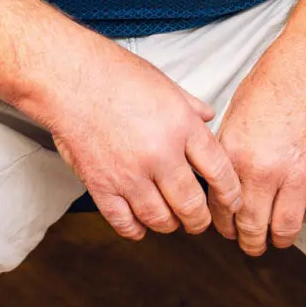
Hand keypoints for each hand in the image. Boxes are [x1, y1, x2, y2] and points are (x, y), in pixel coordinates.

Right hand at [34, 37, 242, 241]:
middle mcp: (160, 155)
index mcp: (182, 127)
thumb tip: (208, 117)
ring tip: (172, 221)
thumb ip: (191, 107)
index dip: (230, 193)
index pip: (219, 170)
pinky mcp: (102, 187)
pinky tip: (140, 225)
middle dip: (200, 220)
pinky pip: (125, 223)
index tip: (232, 202)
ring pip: (160, 220)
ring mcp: (130, 174)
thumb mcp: (167, 85)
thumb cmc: (118, 76)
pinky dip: (136, 230)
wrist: (73, 80)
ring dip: (170, 225)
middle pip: (191, 205)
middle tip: (200, 221)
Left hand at [212, 38, 305, 254]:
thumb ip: (230, 148)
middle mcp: (263, 170)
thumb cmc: (276, 78)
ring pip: (284, 229)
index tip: (228, 228)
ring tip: (277, 240)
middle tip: (251, 243)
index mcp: (236, 154)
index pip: (221, 208)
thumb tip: (221, 177)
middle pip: (251, 227)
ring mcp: (298, 175)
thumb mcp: (237, 110)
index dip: (223, 224)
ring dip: (279, 240)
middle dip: (249, 241)